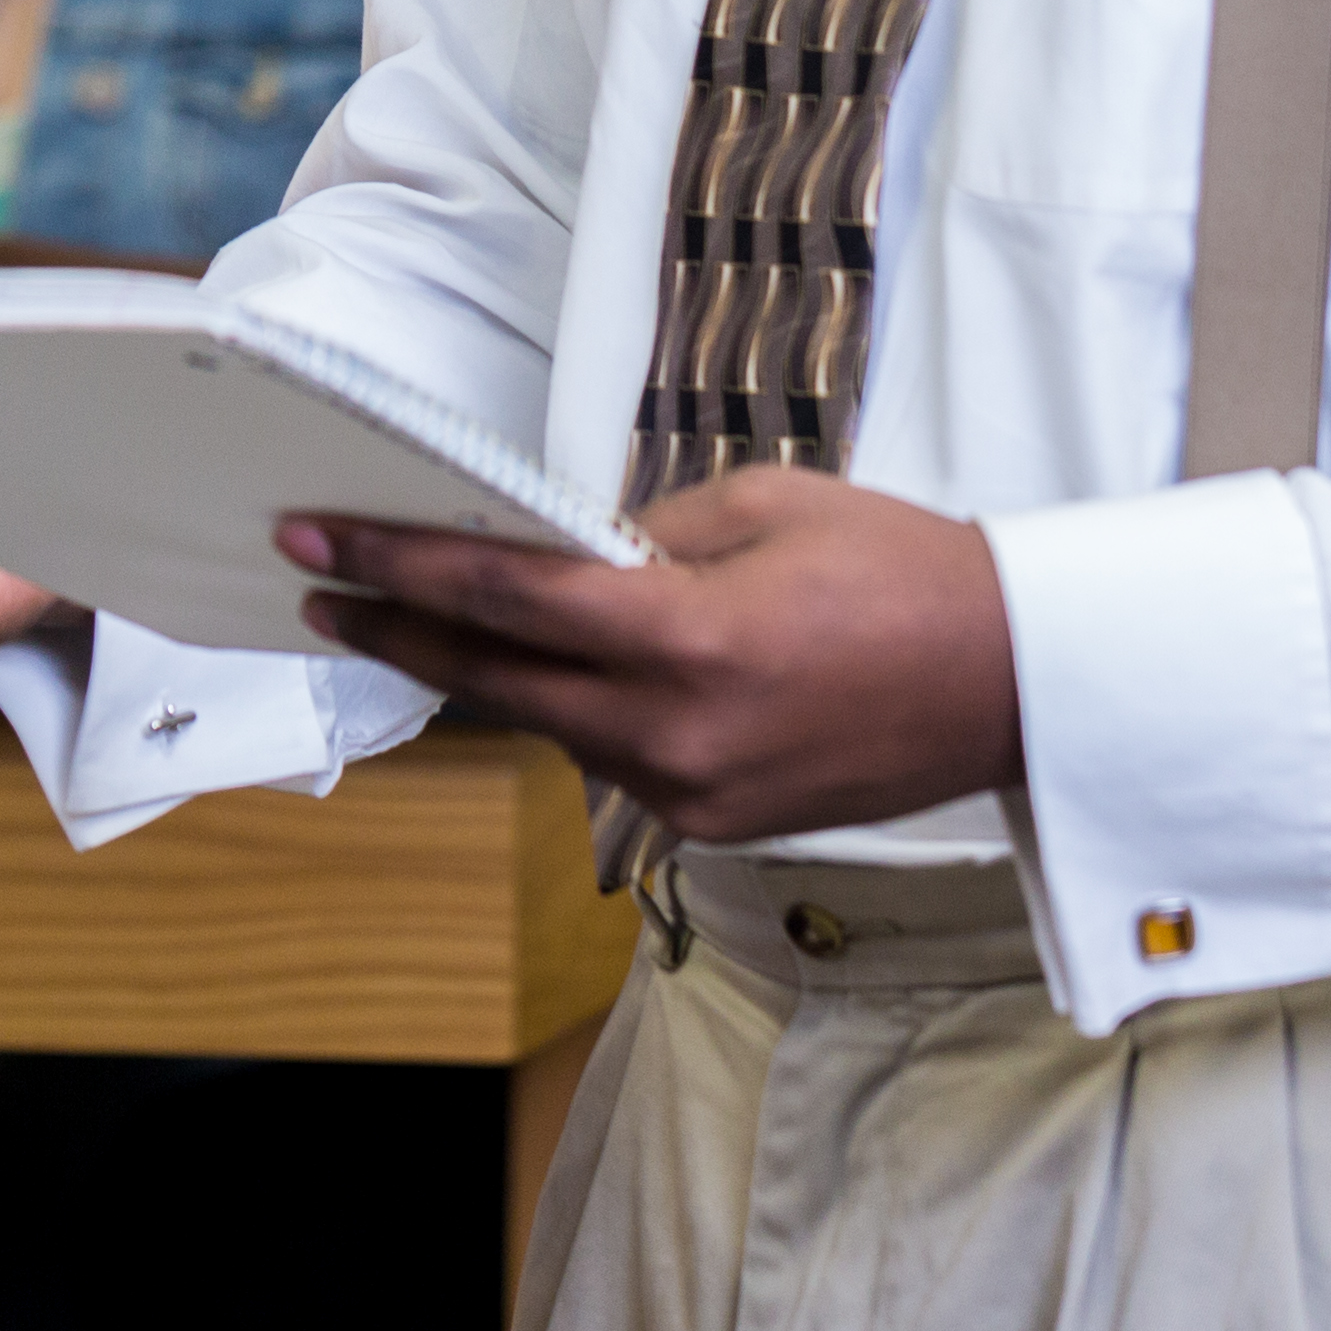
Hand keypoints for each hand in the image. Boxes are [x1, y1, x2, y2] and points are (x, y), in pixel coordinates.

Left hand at [285, 468, 1025, 850]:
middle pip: (491, 677)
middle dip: (396, 625)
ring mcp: (691, 793)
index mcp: (688, 639)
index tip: (317, 543)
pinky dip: (562, 709)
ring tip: (403, 614)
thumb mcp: (765, 505)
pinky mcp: (711, 825)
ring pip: (541, 724)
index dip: (397, 566)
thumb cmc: (904, 574)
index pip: (504, 597)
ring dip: (472, 671)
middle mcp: (675, 733)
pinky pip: (604, 757)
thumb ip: (644, 535)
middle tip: (319, 583)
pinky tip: (529, 667)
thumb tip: (557, 548)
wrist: (1014, 685)